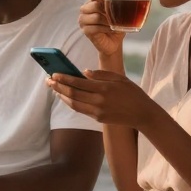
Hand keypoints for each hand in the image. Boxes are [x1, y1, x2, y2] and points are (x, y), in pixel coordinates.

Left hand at [46, 70, 161, 129]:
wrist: (143, 114)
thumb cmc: (132, 93)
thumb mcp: (119, 78)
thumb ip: (101, 74)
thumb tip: (83, 72)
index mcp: (105, 88)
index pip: (78, 82)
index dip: (64, 78)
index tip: (54, 74)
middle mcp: (99, 100)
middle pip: (73, 93)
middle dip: (58, 87)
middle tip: (48, 80)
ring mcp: (98, 111)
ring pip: (74, 104)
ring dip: (61, 96)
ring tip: (54, 89)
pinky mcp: (98, 118)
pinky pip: (80, 109)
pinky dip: (70, 103)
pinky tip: (65, 97)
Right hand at [79, 0, 124, 56]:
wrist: (114, 42)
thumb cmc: (116, 25)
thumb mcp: (119, 13)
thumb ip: (119, 6)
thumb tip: (127, 2)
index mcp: (93, 1)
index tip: (112, 2)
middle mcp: (86, 9)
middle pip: (94, 5)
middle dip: (107, 11)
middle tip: (115, 16)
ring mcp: (83, 20)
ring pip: (96, 17)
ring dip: (108, 21)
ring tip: (113, 24)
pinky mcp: (85, 30)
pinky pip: (95, 28)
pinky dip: (105, 29)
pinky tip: (110, 30)